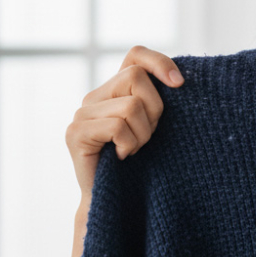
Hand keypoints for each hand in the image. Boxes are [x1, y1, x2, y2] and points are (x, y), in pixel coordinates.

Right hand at [65, 45, 184, 199]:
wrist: (119, 202)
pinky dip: (130, 145)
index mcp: (115, 90)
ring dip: (143, 133)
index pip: (135, 54)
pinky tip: (124, 157)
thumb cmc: (145, 164)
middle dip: (154, 108)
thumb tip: (179, 79)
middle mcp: (94, 96)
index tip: (180, 84)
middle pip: (136, 77)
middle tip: (149, 135)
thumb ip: (159, 99)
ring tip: (135, 149)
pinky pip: (117, 126)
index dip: (159, 62)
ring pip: (130, 105)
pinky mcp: (75, 133)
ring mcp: (81, 114)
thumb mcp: (157, 124)